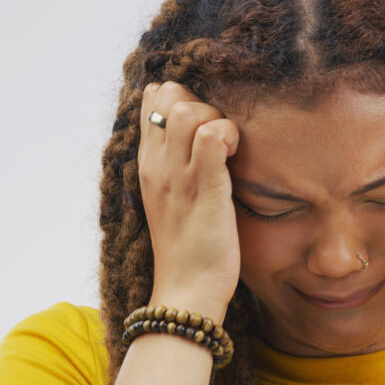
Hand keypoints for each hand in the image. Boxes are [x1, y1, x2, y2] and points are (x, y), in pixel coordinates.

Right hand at [138, 81, 240, 320]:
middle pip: (170, 94)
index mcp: (148, 164)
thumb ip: (178, 164)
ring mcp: (178, 175)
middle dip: (202, 102)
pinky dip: (229, 135)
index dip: (183, 98)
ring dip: (217, 117)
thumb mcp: (172, 199)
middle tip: (219, 136)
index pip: (153, 99)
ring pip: (188, 109)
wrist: (186, 290)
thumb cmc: (189, 248)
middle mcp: (156, 164)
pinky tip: (235, 158)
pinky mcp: (204, 187)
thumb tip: (200, 135)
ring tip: (228, 148)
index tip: (203, 126)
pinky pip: (212, 135)